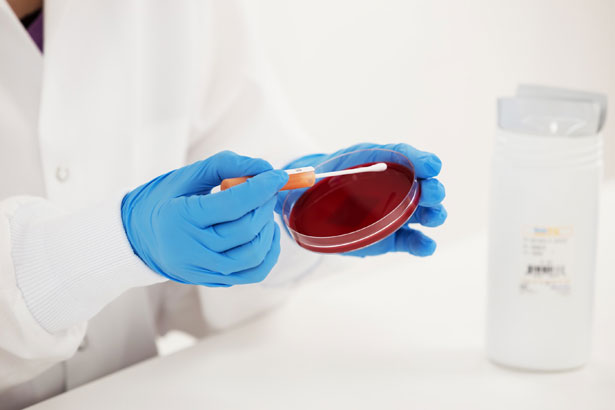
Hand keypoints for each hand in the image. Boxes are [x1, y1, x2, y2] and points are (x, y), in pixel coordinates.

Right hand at [121, 151, 288, 285]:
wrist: (136, 238)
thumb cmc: (162, 201)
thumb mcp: (186, 176)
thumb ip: (225, 165)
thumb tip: (264, 168)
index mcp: (180, 218)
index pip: (233, 204)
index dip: (262, 188)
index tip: (278, 175)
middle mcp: (191, 249)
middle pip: (246, 230)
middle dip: (265, 205)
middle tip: (267, 190)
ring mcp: (202, 270)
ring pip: (253, 255)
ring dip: (268, 229)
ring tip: (262, 211)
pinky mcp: (213, 281)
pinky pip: (253, 273)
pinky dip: (268, 253)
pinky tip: (265, 234)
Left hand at [279, 143, 445, 256]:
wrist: (314, 206)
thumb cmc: (326, 180)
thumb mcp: (322, 169)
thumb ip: (321, 171)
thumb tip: (303, 178)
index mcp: (384, 163)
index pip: (407, 159)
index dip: (422, 161)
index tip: (431, 166)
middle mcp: (397, 188)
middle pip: (423, 188)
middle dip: (433, 190)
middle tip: (432, 193)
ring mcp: (397, 214)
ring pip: (424, 214)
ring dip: (434, 214)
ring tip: (433, 216)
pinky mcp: (392, 238)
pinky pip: (412, 242)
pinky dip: (423, 244)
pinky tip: (426, 245)